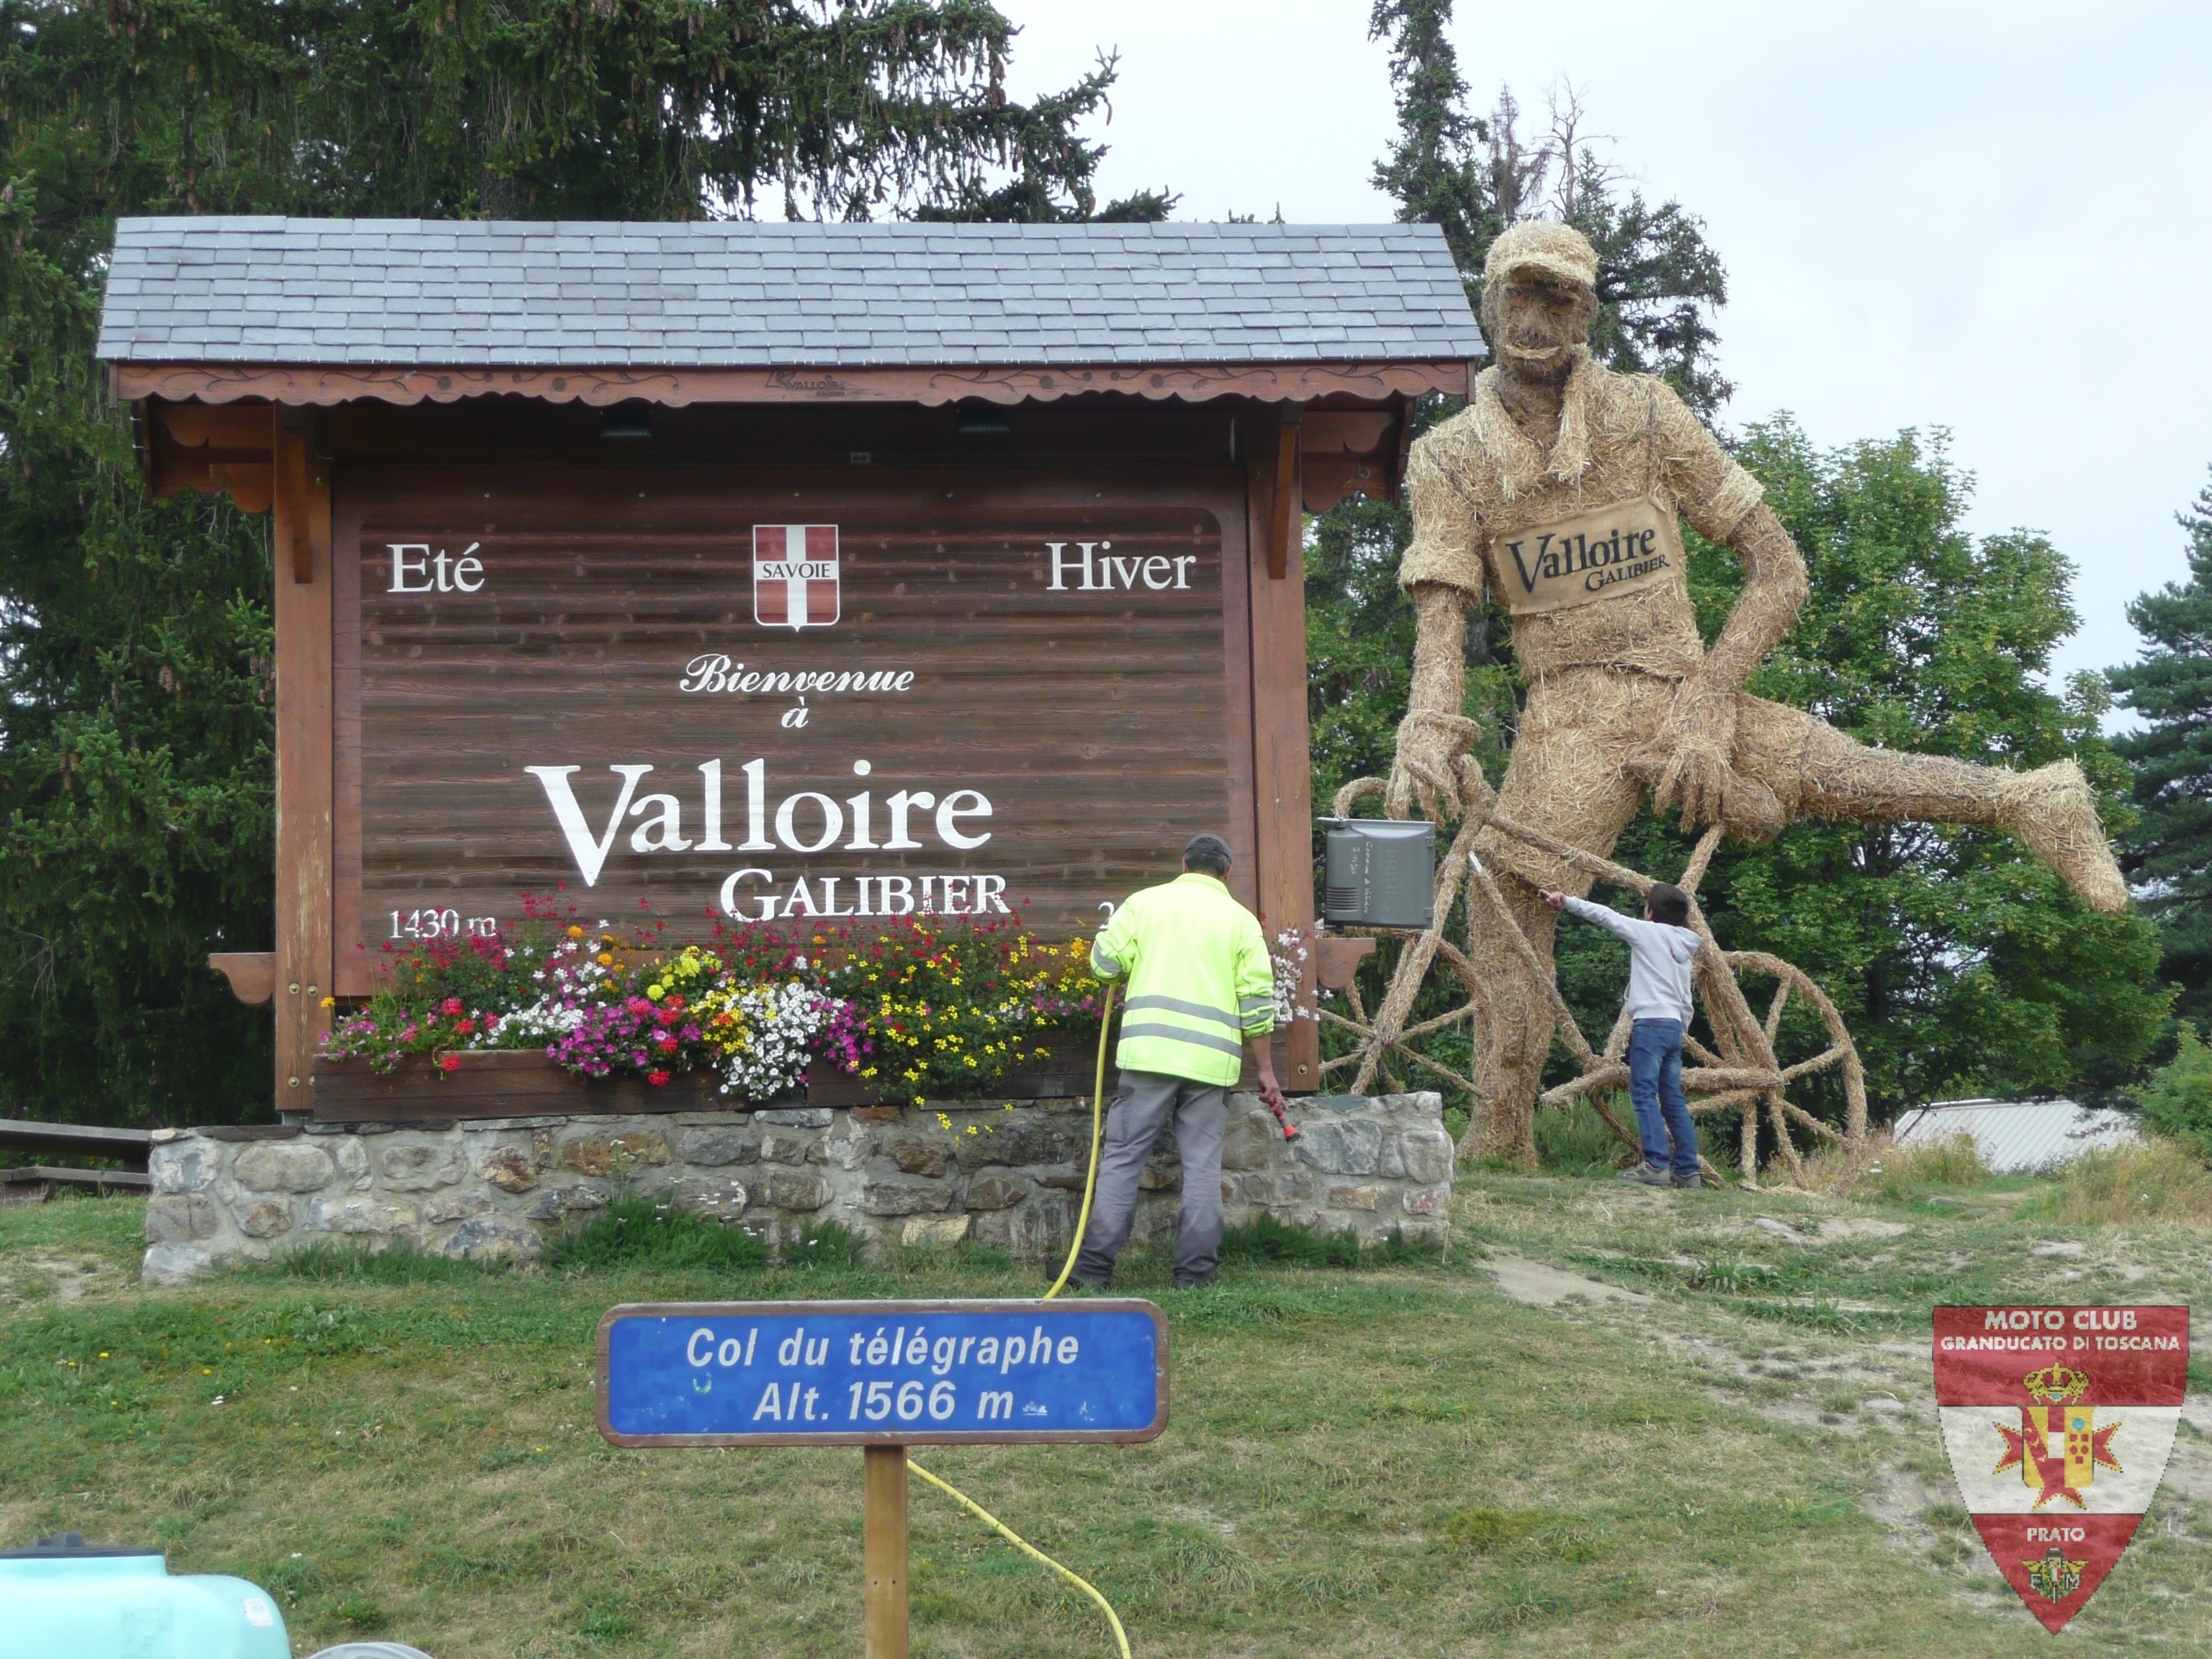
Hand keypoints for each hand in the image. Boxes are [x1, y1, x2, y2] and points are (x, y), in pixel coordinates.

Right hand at [1257, 1072, 1286, 1113]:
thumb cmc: (1265, 1079)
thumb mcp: (1266, 1088)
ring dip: (1263, 1100)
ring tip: (1260, 1096)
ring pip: (1270, 1100)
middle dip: (1275, 1108)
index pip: (1281, 1099)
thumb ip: (1267, 1095)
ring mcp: (1274, 1089)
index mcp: (1277, 1091)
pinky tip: (1259, 1094)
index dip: (1284, 1105)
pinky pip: (1267, 1095)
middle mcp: (1277, 1091)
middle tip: (1269, 1111)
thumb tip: (1266, 1101)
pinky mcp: (1269, 1087)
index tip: (1286, 1110)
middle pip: (1279, 1102)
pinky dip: (1262, 1096)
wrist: (1265, 1070)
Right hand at [1387, 709, 1481, 821]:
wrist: (1420, 718)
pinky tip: (1393, 817)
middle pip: (1423, 793)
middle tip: (1442, 825)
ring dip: (1405, 811)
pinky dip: (1390, 802)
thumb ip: (1469, 735)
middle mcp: (1417, 763)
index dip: (1448, 800)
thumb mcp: (1460, 728)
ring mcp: (1404, 767)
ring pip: (1402, 793)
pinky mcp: (1397, 769)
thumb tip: (1474, 740)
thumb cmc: (1443, 726)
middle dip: (1432, 812)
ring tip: (1411, 825)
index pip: (1442, 782)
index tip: (1453, 813)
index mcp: (1433, 755)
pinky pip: (1390, 788)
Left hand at [1538, 888, 1566, 910]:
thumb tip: (1546, 899)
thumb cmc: (1559, 904)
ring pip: (1553, 898)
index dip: (1542, 891)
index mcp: (1550, 896)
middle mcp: (1553, 894)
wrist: (1565, 903)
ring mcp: (1556, 893)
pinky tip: (1559, 900)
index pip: (1546, 893)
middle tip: (1556, 902)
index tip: (1539, 890)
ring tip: (1558, 901)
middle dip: (1552, 901)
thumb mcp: (1554, 905)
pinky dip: (1557, 900)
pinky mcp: (1559, 893)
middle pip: (1550, 897)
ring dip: (1555, 901)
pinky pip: (1557, 898)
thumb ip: (1550, 903)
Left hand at [1642, 676, 1739, 831]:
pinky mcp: (1724, 752)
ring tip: (1705, 820)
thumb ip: (1655, 744)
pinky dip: (1723, 794)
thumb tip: (1634, 757)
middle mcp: (1695, 755)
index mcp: (1678, 749)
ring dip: (1707, 807)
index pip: (1667, 779)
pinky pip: (1724, 778)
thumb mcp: (1668, 726)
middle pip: (1689, 790)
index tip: (1658, 810)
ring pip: (1709, 788)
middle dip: (1686, 809)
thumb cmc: (1687, 705)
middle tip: (1683, 825)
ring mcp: (1711, 754)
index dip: (1661, 797)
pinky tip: (1723, 805)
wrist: (1713, 689)